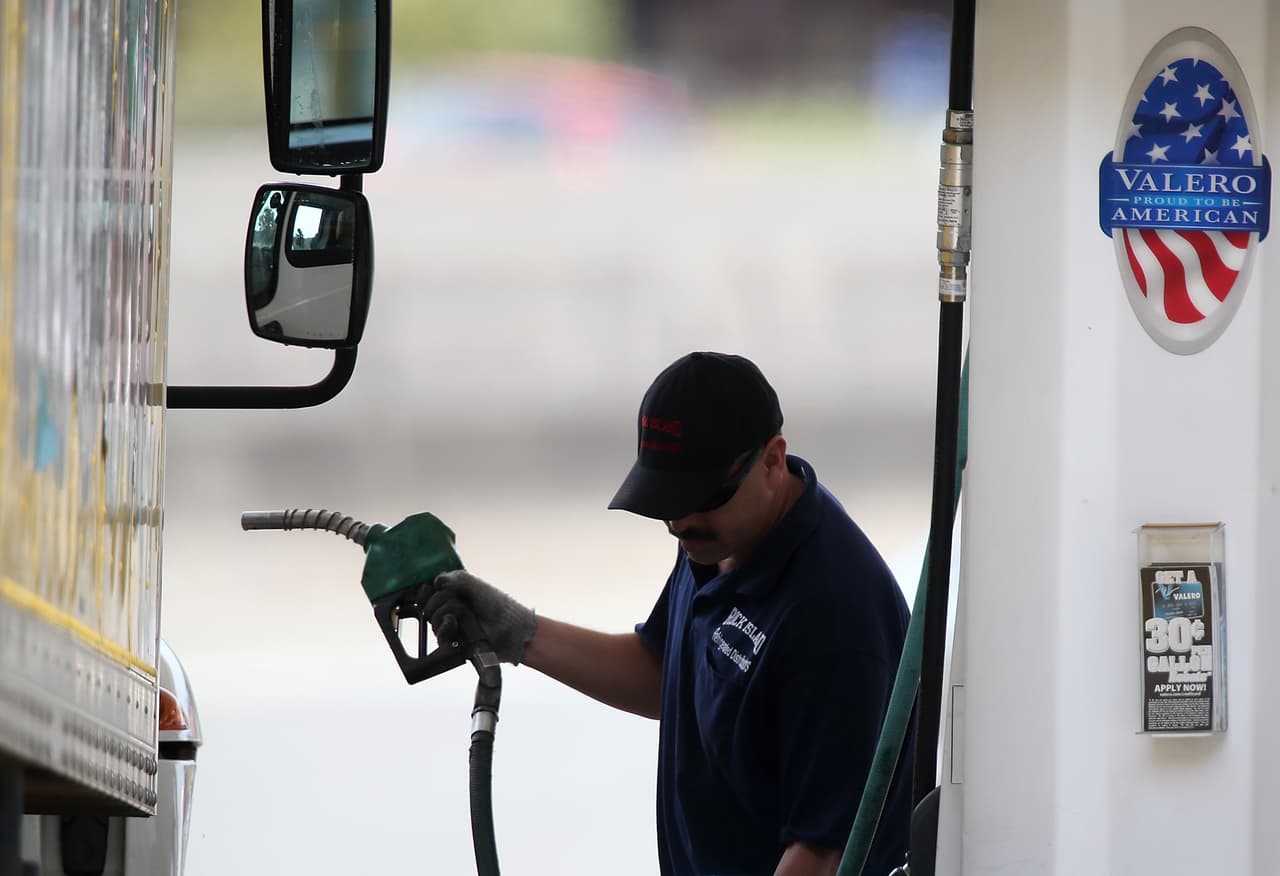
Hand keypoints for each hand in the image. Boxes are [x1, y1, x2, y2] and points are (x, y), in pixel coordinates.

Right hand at [421, 570, 537, 664]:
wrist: (507, 625)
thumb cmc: (494, 602)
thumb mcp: (473, 584)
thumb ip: (454, 578)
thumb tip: (435, 581)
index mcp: (450, 593)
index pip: (427, 591)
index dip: (426, 590)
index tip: (430, 588)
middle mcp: (447, 609)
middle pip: (427, 604)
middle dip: (439, 600)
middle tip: (455, 600)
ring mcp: (448, 625)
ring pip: (432, 618)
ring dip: (445, 613)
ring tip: (461, 613)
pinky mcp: (452, 641)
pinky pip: (439, 635)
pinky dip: (445, 627)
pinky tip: (453, 623)